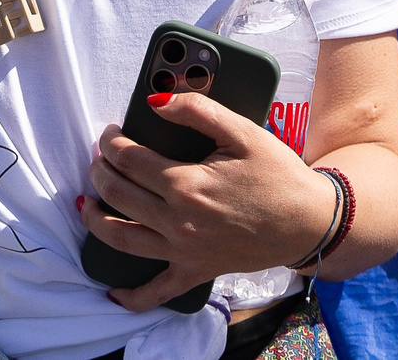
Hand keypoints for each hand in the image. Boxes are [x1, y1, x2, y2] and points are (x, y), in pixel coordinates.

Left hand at [80, 91, 335, 311]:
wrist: (309, 222)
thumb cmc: (277, 174)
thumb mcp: (242, 131)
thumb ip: (198, 110)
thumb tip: (156, 101)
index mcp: (187, 183)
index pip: (130, 159)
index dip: (111, 142)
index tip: (109, 133)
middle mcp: (179, 220)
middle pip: (119, 194)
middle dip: (100, 172)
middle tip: (99, 159)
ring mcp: (184, 251)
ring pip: (122, 239)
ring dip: (96, 220)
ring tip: (88, 203)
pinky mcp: (195, 272)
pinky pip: (157, 291)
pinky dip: (132, 297)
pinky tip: (113, 293)